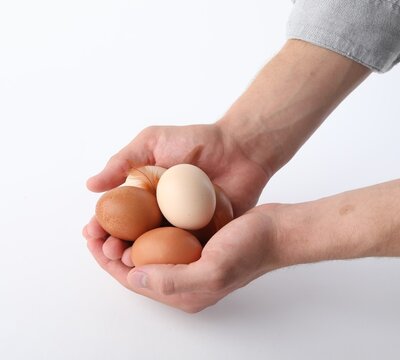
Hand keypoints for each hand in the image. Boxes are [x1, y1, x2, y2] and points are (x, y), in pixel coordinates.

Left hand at [84, 204, 280, 312]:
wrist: (278, 230)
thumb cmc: (252, 248)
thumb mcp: (213, 269)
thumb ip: (172, 280)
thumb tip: (134, 277)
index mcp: (185, 293)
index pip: (134, 281)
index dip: (107, 260)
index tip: (92, 236)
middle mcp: (185, 281)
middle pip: (136, 268)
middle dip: (111, 248)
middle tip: (93, 226)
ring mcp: (191, 262)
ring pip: (147, 252)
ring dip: (126, 237)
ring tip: (109, 219)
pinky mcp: (198, 245)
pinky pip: (163, 238)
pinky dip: (145, 227)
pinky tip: (138, 211)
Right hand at [85, 124, 271, 264]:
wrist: (241, 149)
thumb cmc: (198, 140)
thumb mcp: (154, 141)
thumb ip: (124, 160)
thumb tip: (91, 185)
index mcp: (145, 195)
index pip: (118, 215)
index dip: (102, 226)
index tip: (92, 233)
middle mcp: (161, 214)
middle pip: (133, 238)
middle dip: (116, 247)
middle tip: (110, 251)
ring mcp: (182, 227)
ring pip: (156, 251)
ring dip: (140, 260)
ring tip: (127, 261)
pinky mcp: (204, 236)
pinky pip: (185, 252)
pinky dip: (173, 262)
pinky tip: (160, 267)